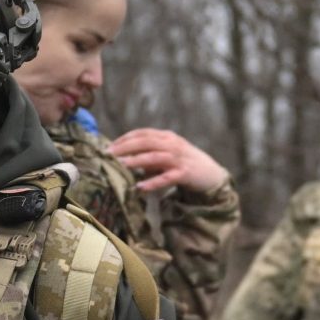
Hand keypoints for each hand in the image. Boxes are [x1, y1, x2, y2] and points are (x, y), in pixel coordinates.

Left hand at [109, 126, 229, 195]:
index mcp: (167, 137)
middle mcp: (172, 144)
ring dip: (137, 160)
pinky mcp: (185, 174)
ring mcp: (179, 159)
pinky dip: (153, 182)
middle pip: (146, 142)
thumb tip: (125, 160)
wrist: (211, 175)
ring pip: (154, 157)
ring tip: (121, 165)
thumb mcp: (167, 155)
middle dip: (126, 147)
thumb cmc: (184, 164)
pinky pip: (166, 177)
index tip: (109, 146)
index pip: (143, 133)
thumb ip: (149, 155)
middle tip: (109, 154)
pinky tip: (140, 186)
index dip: (125, 138)